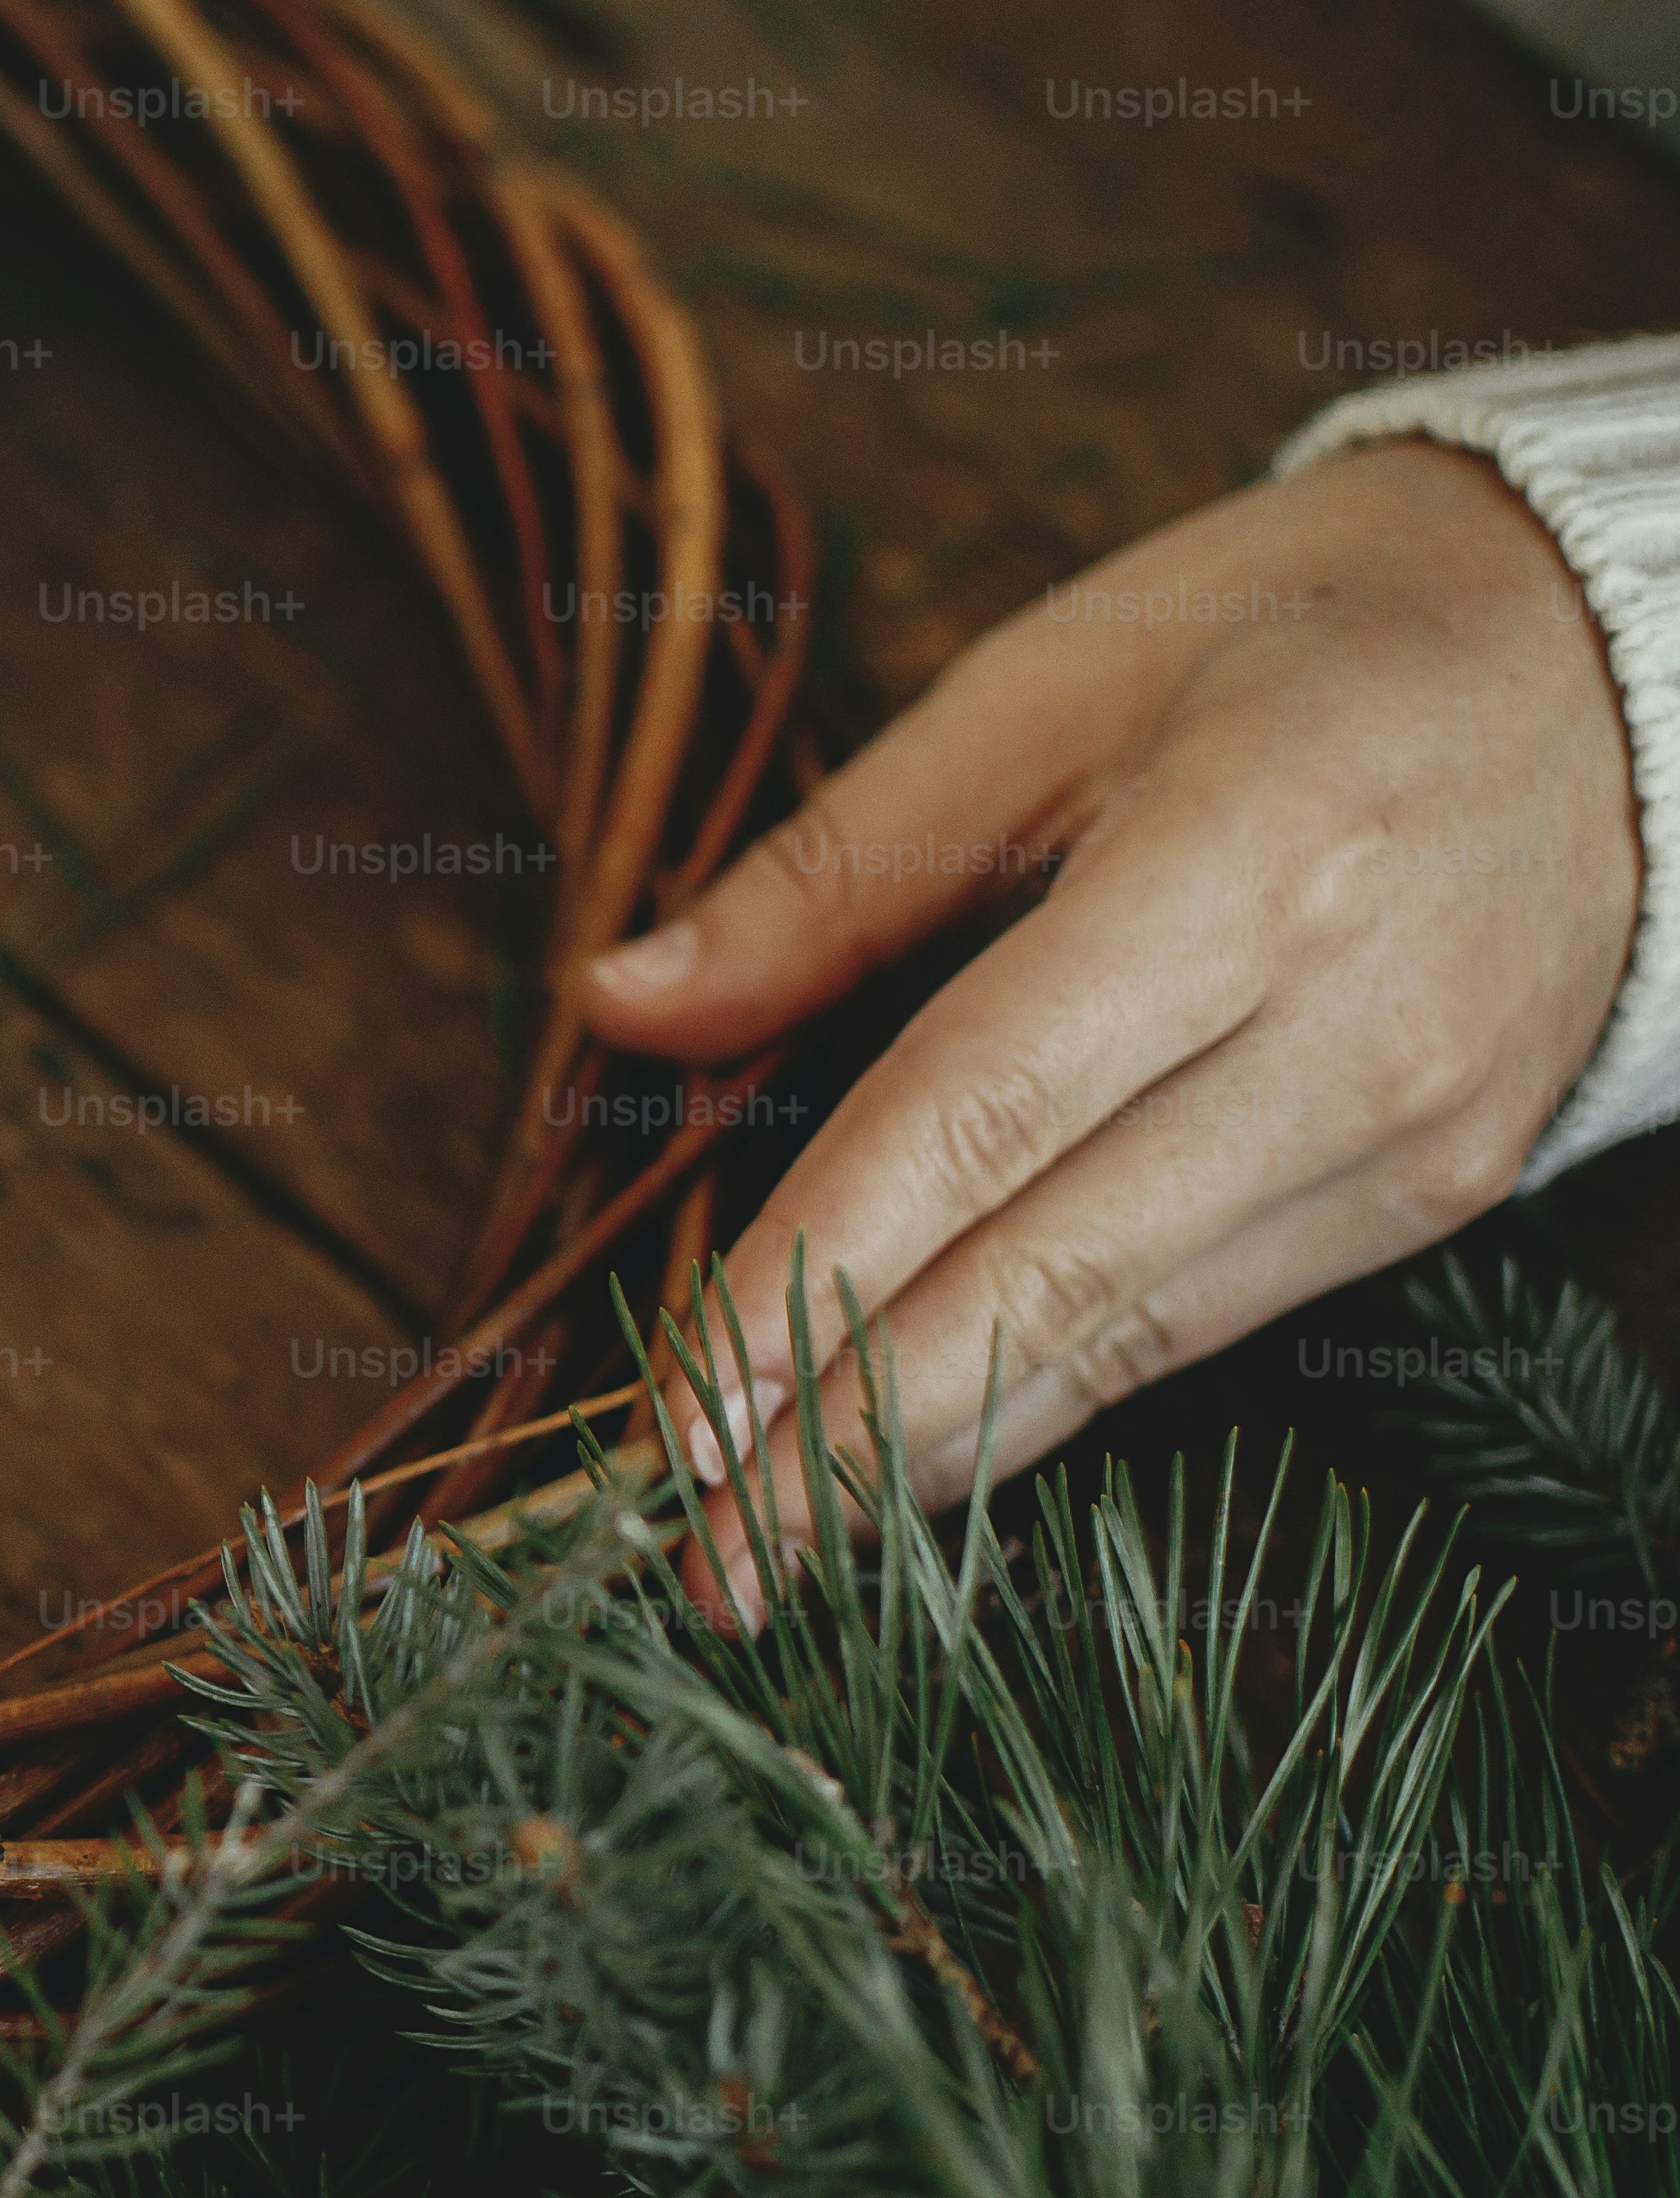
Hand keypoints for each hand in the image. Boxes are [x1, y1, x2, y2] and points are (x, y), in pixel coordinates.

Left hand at [581, 440, 1641, 1611]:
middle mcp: (1347, 1029)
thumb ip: (825, 873)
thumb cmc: (1299, 634)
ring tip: (768, 1555)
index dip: (811, 1279)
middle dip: (850, 1440)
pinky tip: (914, 1465)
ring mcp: (1408, 1133)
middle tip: (697, 1563)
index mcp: (1244, 866)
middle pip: (1047, 1275)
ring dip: (931, 1460)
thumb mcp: (1043, 687)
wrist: (1616, 657)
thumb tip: (616, 1004)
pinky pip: (1198, 1327)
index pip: (971, 1121)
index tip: (680, 1412)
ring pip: (1123, 1339)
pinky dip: (1045, 1402)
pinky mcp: (1436, 1195)